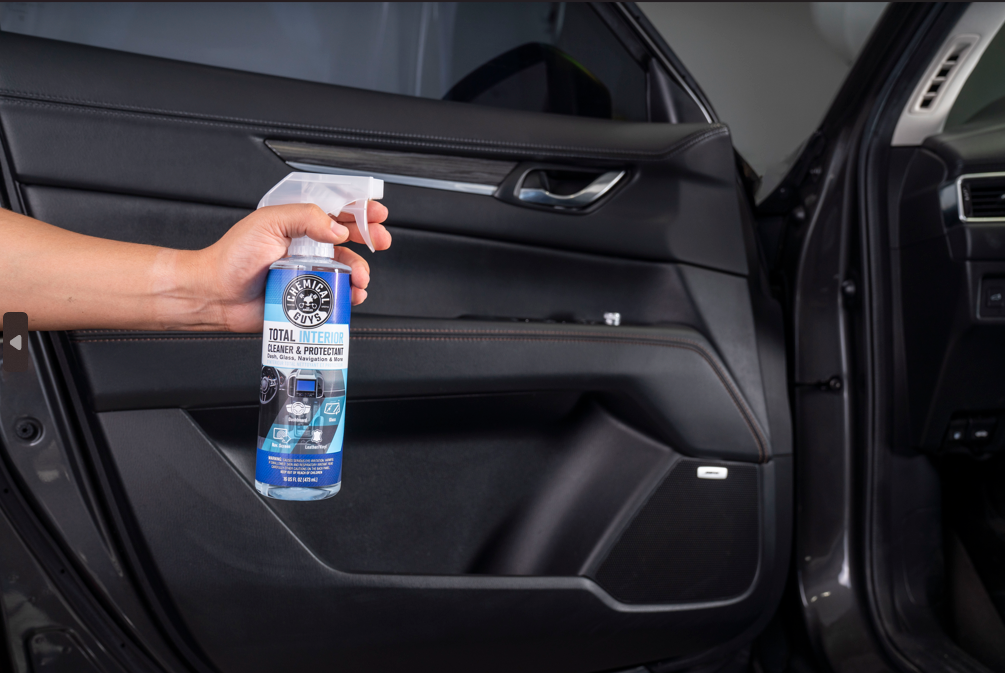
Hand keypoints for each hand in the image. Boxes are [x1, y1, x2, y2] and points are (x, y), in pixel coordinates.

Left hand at [182, 201, 389, 331]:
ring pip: (346, 268)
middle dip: (370, 237)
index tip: (376, 212)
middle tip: (381, 240)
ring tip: (360, 277)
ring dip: (360, 270)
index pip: (334, 210)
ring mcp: (308, 271)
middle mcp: (305, 246)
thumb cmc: (232, 257)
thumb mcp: (269, 222)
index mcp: (297, 223)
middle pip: (348, 238)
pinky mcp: (307, 297)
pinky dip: (350, 295)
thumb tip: (337, 228)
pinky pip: (336, 294)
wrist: (216, 295)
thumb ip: (306, 218)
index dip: (358, 209)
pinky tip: (352, 294)